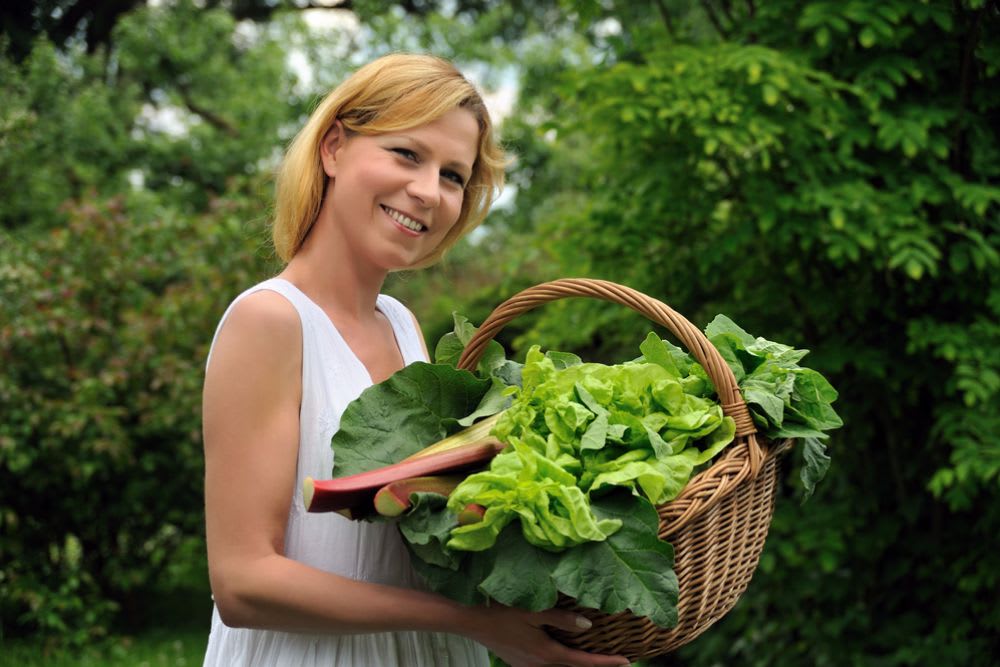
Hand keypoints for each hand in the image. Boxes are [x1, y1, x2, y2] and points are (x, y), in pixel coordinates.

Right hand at [466, 603, 630, 666]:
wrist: (471, 621)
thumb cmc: (502, 611)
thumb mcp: (534, 611)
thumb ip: (562, 619)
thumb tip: (588, 626)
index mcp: (546, 653)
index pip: (583, 662)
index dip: (606, 663)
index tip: (627, 663)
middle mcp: (539, 665)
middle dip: (594, 665)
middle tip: (616, 660)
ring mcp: (527, 666)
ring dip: (576, 664)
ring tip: (593, 657)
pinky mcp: (519, 662)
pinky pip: (546, 665)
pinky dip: (560, 662)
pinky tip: (561, 653)